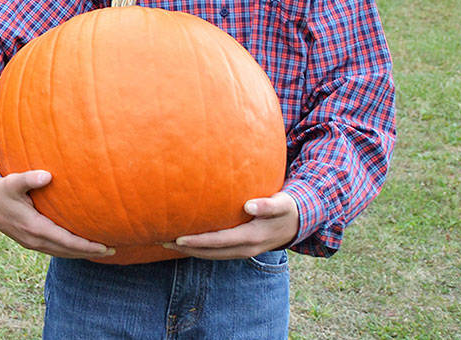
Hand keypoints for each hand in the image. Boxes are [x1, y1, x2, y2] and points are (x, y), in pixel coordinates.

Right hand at [0, 170, 114, 258]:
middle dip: (90, 252)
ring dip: (81, 253)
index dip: (87, 246)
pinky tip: (79, 246)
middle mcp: (34, 240)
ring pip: (62, 253)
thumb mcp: (13, 182)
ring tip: (101, 251)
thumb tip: (47, 176)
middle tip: (112, 250)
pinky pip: (55, 250)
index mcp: (34, 228)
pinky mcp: (30, 241)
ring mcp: (32, 243)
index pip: (67, 242)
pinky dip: (70, 250)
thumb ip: (30, 179)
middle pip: (68, 252)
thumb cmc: (0, 190)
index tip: (104, 246)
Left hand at [161, 192, 299, 259]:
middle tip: (162, 240)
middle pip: (211, 252)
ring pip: (212, 255)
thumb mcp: (280, 204)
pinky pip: (217, 253)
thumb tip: (249, 205)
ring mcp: (243, 251)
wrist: (298, 223)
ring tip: (167, 242)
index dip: (199, 241)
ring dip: (191, 251)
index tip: (179, 238)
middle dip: (187, 249)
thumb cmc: (285, 208)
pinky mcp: (241, 249)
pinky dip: (201, 250)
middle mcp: (245, 248)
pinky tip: (186, 243)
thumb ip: (266, 205)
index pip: (219, 241)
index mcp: (252, 238)